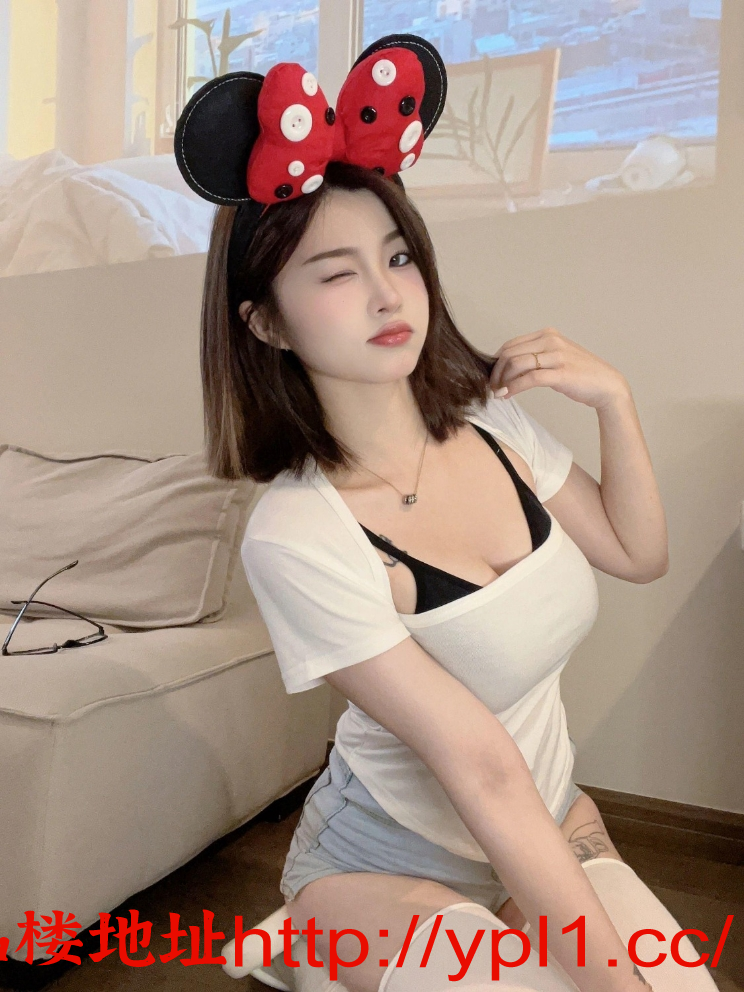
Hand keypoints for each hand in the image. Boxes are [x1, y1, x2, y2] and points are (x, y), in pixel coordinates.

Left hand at [489, 327, 630, 410]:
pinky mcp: (560, 373)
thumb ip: (536, 358)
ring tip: (497, 393)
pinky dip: (513, 388)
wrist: (606, 385)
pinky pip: (529, 378)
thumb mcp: (556, 358)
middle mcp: (550, 340)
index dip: (496, 361)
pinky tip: (507, 395)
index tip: (491, 376)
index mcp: (547, 334)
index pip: (511, 345)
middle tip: (491, 387)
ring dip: (502, 380)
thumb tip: (508, 368)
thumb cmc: (580, 374)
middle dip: (496, 372)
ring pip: (516, 364)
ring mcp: (556, 355)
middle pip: (509, 353)